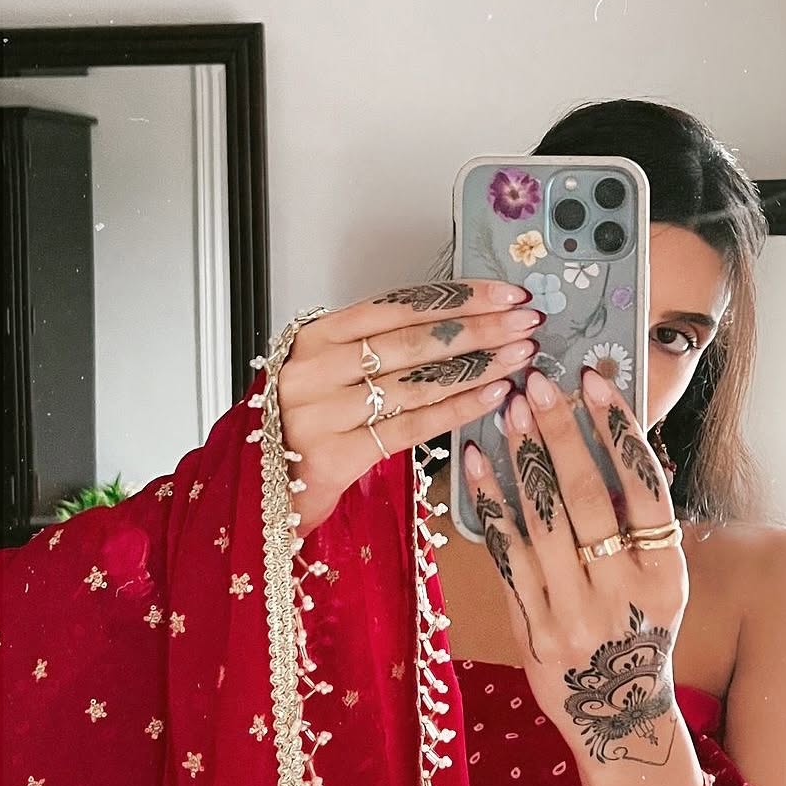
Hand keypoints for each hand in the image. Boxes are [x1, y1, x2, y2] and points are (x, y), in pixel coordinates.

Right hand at [278, 281, 539, 533]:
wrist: (261, 490)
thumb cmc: (302, 427)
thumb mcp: (328, 373)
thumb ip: (377, 348)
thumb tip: (458, 325)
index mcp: (315, 337)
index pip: (398, 305)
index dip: (457, 298)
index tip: (502, 295)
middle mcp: (316, 369)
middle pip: (413, 341)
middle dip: (479, 329)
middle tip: (525, 323)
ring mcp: (324, 412)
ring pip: (417, 382)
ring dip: (478, 367)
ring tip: (520, 357)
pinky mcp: (338, 455)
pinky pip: (412, 427)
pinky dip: (458, 409)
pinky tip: (492, 396)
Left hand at [461, 367, 688, 771]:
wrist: (617, 716)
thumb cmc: (638, 632)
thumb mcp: (660, 582)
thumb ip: (637, 526)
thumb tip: (603, 438)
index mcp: (664, 572)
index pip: (645, 487)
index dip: (618, 430)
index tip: (594, 382)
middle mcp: (622, 592)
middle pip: (589, 498)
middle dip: (560, 433)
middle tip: (537, 384)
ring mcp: (574, 613)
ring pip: (542, 522)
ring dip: (523, 459)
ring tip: (508, 410)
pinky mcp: (532, 627)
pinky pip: (505, 554)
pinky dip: (489, 504)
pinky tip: (476, 463)